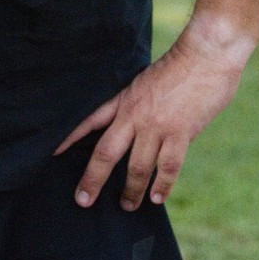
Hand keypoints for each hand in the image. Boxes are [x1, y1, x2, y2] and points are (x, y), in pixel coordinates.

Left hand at [54, 16, 255, 210]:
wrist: (206, 54)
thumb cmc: (180, 65)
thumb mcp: (147, 81)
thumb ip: (138, 103)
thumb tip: (135, 126)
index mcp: (125, 99)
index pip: (90, 120)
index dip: (71, 137)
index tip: (53, 153)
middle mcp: (135, 115)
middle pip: (106, 152)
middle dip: (93, 179)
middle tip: (83, 200)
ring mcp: (157, 125)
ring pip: (137, 166)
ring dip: (131, 190)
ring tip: (127, 206)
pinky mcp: (181, 132)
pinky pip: (168, 166)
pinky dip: (162, 186)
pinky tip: (156, 198)